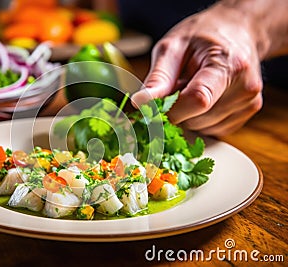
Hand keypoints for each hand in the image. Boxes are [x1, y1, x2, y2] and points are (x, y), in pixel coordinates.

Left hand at [131, 3, 262, 136]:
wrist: (237, 30)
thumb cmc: (202, 36)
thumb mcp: (173, 47)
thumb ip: (158, 78)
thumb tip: (139, 103)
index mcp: (227, 65)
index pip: (197, 100)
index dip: (170, 110)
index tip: (152, 108)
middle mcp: (244, 87)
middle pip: (197, 118)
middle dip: (176, 109)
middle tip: (177, 85)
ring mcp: (249, 103)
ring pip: (202, 128)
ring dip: (187, 115)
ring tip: (191, 87)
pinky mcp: (247, 114)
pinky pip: (212, 130)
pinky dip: (200, 119)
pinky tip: (203, 97)